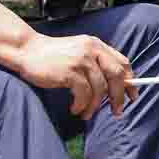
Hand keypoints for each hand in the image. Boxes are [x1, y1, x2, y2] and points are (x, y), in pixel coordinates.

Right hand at [16, 31, 135, 118]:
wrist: (26, 51)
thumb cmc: (52, 56)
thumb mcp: (78, 53)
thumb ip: (96, 63)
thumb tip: (118, 86)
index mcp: (96, 44)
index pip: (122, 63)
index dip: (130, 81)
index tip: (132, 96)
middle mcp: (91, 50)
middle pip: (116, 76)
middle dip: (119, 97)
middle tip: (117, 111)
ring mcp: (81, 60)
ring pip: (100, 89)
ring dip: (95, 106)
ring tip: (86, 113)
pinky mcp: (69, 72)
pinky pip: (84, 94)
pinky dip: (81, 105)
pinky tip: (75, 108)